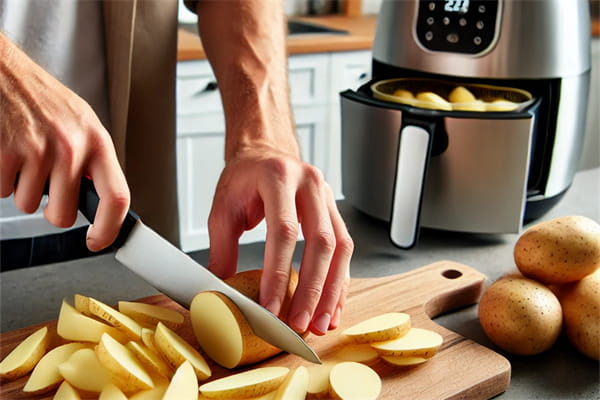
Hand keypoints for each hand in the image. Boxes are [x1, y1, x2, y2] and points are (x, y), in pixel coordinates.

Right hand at [0, 33, 128, 250]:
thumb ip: (93, 162)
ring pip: (29, 205)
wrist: (4, 71)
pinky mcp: (6, 151)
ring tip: (26, 156)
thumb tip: (101, 202)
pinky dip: (2, 179)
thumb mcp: (82, 124)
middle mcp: (72, 147)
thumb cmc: (43, 99)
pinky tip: (8, 152)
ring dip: (24, 189)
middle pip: (64, 215)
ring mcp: (38, 149)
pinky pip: (3, 191)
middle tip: (47, 185)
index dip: (109, 229)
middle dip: (52, 210)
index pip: (117, 197)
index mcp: (98, 142)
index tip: (98, 240)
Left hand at [207, 144, 353, 335]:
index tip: (271, 308)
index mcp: (278, 178)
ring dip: (332, 290)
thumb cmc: (244, 178)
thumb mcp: (223, 208)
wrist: (265, 152)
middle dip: (312, 289)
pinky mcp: (335, 210)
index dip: (278, 274)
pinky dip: (339, 280)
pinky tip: (332, 305)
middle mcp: (310, 184)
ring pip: (340, 247)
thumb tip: (220, 293)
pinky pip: (345, 248)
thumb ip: (222, 250)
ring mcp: (328, 195)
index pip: (283, 231)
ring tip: (321, 323)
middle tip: (301, 323)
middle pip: (320, 242)